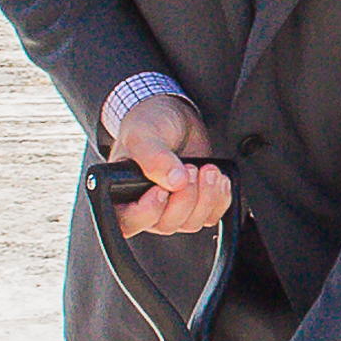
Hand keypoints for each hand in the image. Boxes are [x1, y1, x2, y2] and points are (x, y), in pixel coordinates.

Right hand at [103, 89, 230, 235]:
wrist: (175, 116)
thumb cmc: (149, 123)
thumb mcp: (144, 134)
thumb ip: (154, 157)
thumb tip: (175, 181)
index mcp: (121, 194)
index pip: (128, 223)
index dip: (147, 213)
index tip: (161, 190)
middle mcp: (146, 207)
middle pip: (166, 224)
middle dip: (184, 198)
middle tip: (189, 168)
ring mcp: (172, 208)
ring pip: (191, 223)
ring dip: (205, 197)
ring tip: (207, 168)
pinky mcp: (196, 205)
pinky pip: (211, 216)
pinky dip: (219, 199)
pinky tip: (217, 178)